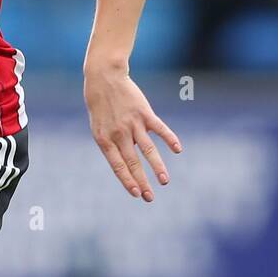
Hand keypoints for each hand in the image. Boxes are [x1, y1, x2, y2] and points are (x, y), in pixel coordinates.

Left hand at [83, 62, 181, 200]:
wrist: (104, 78)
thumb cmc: (100, 105)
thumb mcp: (99, 127)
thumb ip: (112, 145)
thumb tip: (127, 163)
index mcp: (104, 140)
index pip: (118, 166)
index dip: (127, 180)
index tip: (136, 194)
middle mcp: (119, 134)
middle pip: (133, 162)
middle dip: (142, 182)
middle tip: (149, 198)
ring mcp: (132, 123)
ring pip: (148, 149)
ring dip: (157, 167)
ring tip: (164, 181)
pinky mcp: (144, 113)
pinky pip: (159, 128)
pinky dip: (170, 138)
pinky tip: (178, 149)